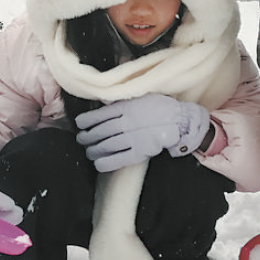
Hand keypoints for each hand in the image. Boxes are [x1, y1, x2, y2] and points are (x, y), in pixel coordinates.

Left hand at [75, 93, 210, 171]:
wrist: (180, 120)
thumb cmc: (161, 106)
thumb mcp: (140, 96)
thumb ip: (121, 99)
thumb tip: (103, 100)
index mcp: (125, 108)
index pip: (99, 115)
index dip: (86, 121)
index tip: (79, 123)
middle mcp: (126, 123)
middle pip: (100, 132)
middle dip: (87, 137)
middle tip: (81, 139)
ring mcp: (132, 138)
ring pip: (106, 146)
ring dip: (93, 150)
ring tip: (88, 151)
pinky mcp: (139, 152)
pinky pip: (118, 159)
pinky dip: (105, 162)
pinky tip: (98, 164)